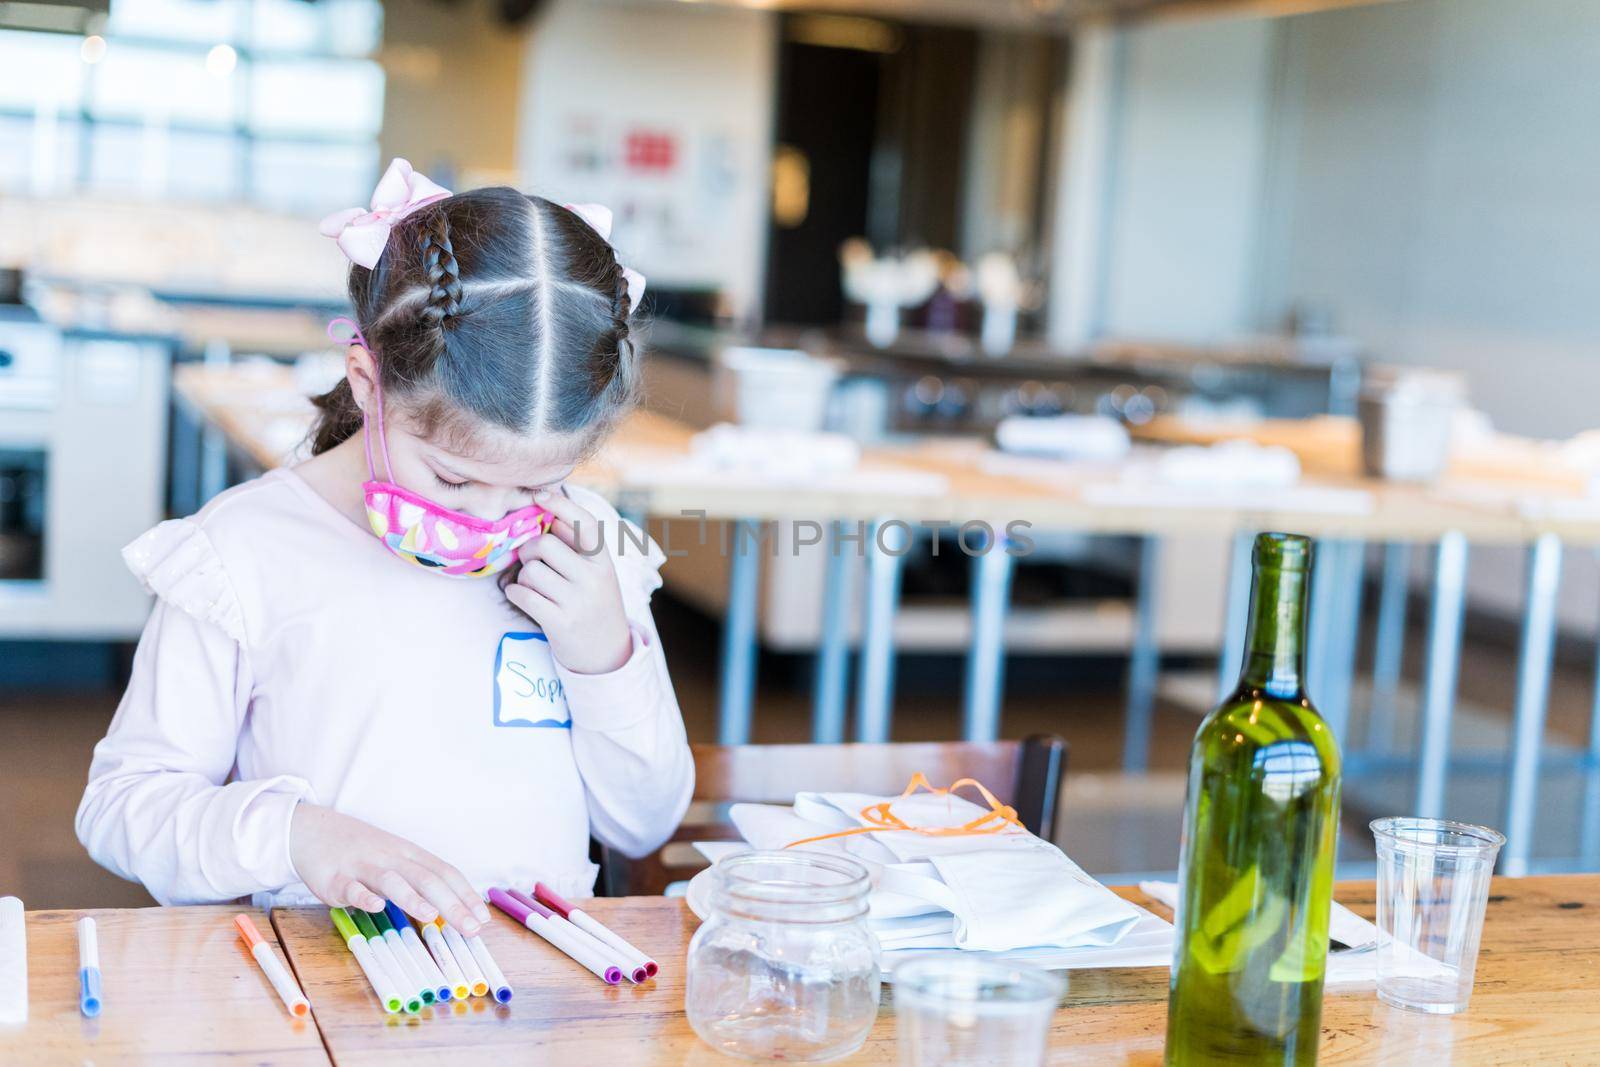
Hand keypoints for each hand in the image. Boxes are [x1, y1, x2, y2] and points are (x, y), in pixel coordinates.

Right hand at [289, 803, 490, 934]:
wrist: (313, 830)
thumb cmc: (362, 850)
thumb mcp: (395, 858)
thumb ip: (419, 879)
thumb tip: (452, 908)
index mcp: (409, 854)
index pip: (445, 872)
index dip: (465, 894)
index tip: (483, 917)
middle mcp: (391, 858)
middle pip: (426, 878)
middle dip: (451, 903)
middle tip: (471, 928)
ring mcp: (362, 867)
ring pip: (391, 880)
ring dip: (411, 897)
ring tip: (431, 915)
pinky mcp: (334, 878)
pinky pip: (351, 887)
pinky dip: (364, 897)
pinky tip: (377, 906)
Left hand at [505, 491, 632, 674]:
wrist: (606, 653)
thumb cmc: (594, 604)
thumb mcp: (597, 573)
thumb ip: (577, 546)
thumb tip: (548, 512)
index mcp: (604, 561)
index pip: (584, 524)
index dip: (560, 505)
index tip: (539, 496)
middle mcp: (594, 578)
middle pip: (545, 545)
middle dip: (529, 550)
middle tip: (531, 562)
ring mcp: (578, 601)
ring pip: (530, 571)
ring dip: (523, 578)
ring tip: (534, 588)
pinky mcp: (560, 622)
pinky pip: (522, 595)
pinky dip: (514, 593)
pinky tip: (521, 597)